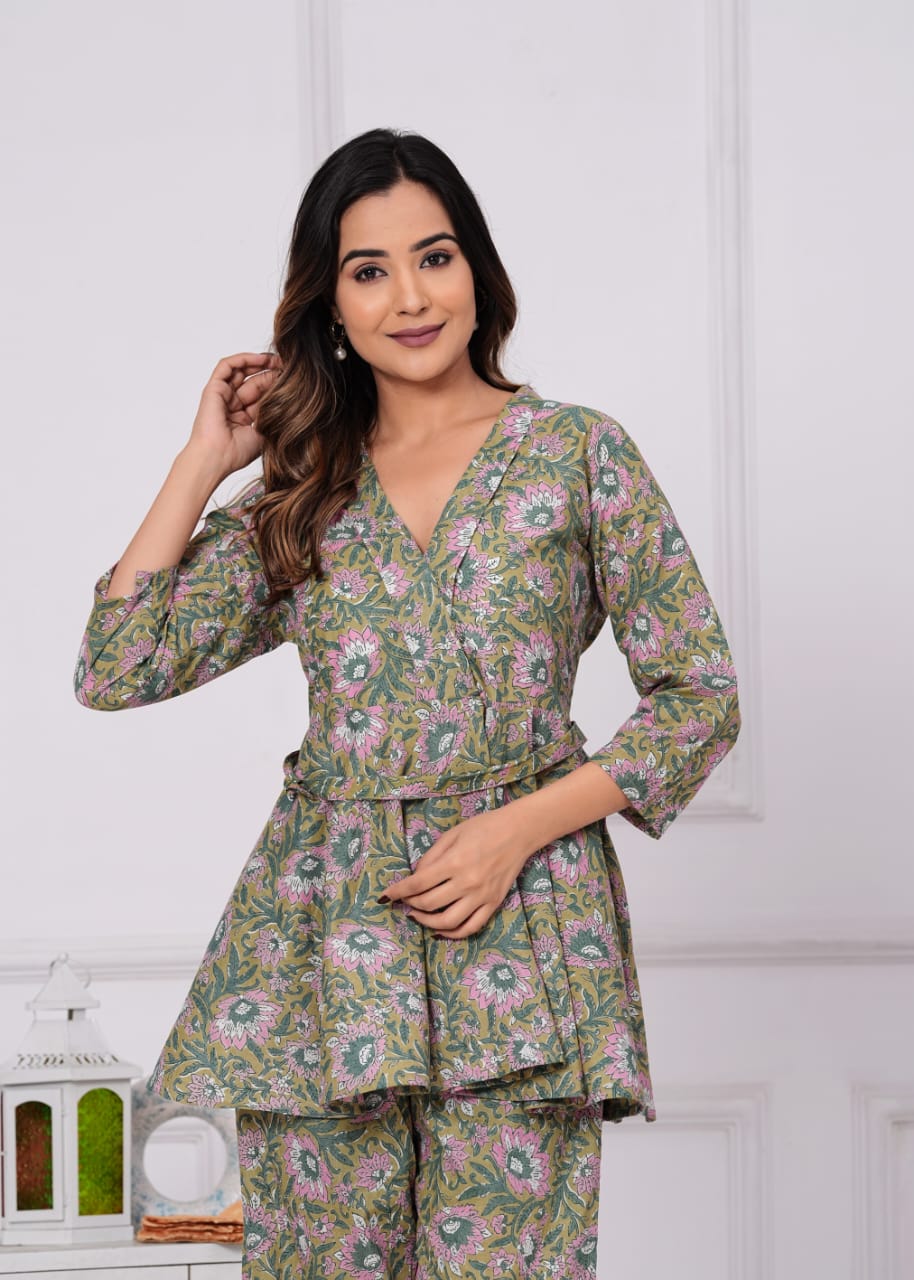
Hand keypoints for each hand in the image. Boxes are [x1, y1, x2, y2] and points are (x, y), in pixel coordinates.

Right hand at [186, 351, 282, 479]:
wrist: (217, 457)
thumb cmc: (237, 452)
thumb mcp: (265, 430)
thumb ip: (273, 413)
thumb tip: (290, 397)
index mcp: (244, 416)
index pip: (262, 395)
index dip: (276, 385)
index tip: (294, 380)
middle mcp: (232, 404)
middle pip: (253, 381)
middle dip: (270, 372)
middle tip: (288, 366)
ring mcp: (223, 395)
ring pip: (241, 370)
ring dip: (259, 362)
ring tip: (277, 359)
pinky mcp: (213, 388)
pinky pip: (227, 366)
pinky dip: (243, 358)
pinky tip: (262, 359)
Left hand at [378, 808, 530, 938]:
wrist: (518, 832)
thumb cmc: (484, 828)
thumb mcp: (452, 834)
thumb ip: (431, 857)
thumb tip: (415, 876)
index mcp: (454, 862)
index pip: (418, 883)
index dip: (398, 891)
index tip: (386, 895)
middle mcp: (467, 883)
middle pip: (428, 903)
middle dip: (410, 904)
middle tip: (404, 900)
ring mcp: (481, 896)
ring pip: (447, 922)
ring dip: (426, 923)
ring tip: (418, 915)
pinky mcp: (493, 904)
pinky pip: (471, 927)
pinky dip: (453, 933)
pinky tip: (440, 929)